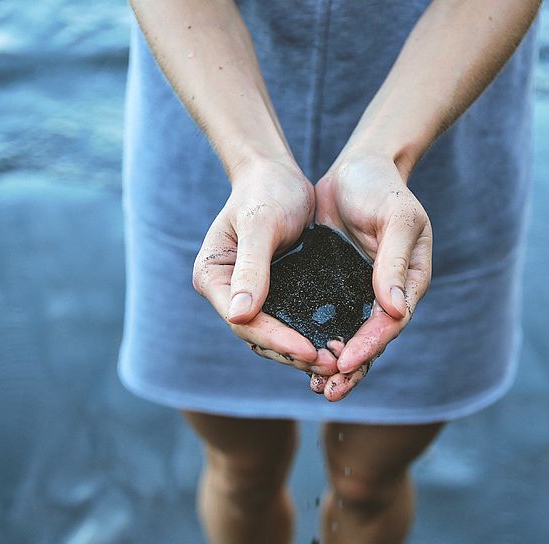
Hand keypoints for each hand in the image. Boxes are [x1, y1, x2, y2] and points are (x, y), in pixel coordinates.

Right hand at [193, 158, 338, 376]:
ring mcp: (250, 296)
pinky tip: (335, 344)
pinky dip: (309, 335)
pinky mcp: (274, 294)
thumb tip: (238, 314)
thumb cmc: (265, 191)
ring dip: (303, 351)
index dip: (276, 339)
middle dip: (292, 353)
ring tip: (336, 361)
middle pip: (257, 336)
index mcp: (213, 278)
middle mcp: (227, 293)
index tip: (308, 350)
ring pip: (274, 336)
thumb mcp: (260, 226)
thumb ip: (251, 268)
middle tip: (330, 364)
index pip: (243, 321)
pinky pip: (290, 322)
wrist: (277, 174)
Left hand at [311, 153, 432, 400]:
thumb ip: (393, 261)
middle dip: (352, 369)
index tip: (347, 361)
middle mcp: (384, 294)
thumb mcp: (397, 217)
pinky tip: (298, 360)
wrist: (357, 168)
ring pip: (348, 338)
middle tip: (329, 391)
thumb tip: (395, 311)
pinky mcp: (333, 287)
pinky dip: (316, 341)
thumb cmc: (383, 188)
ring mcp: (358, 293)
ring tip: (316, 390)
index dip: (371, 345)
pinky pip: (325, 321)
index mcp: (409, 282)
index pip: (391, 322)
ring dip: (334, 366)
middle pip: (371, 341)